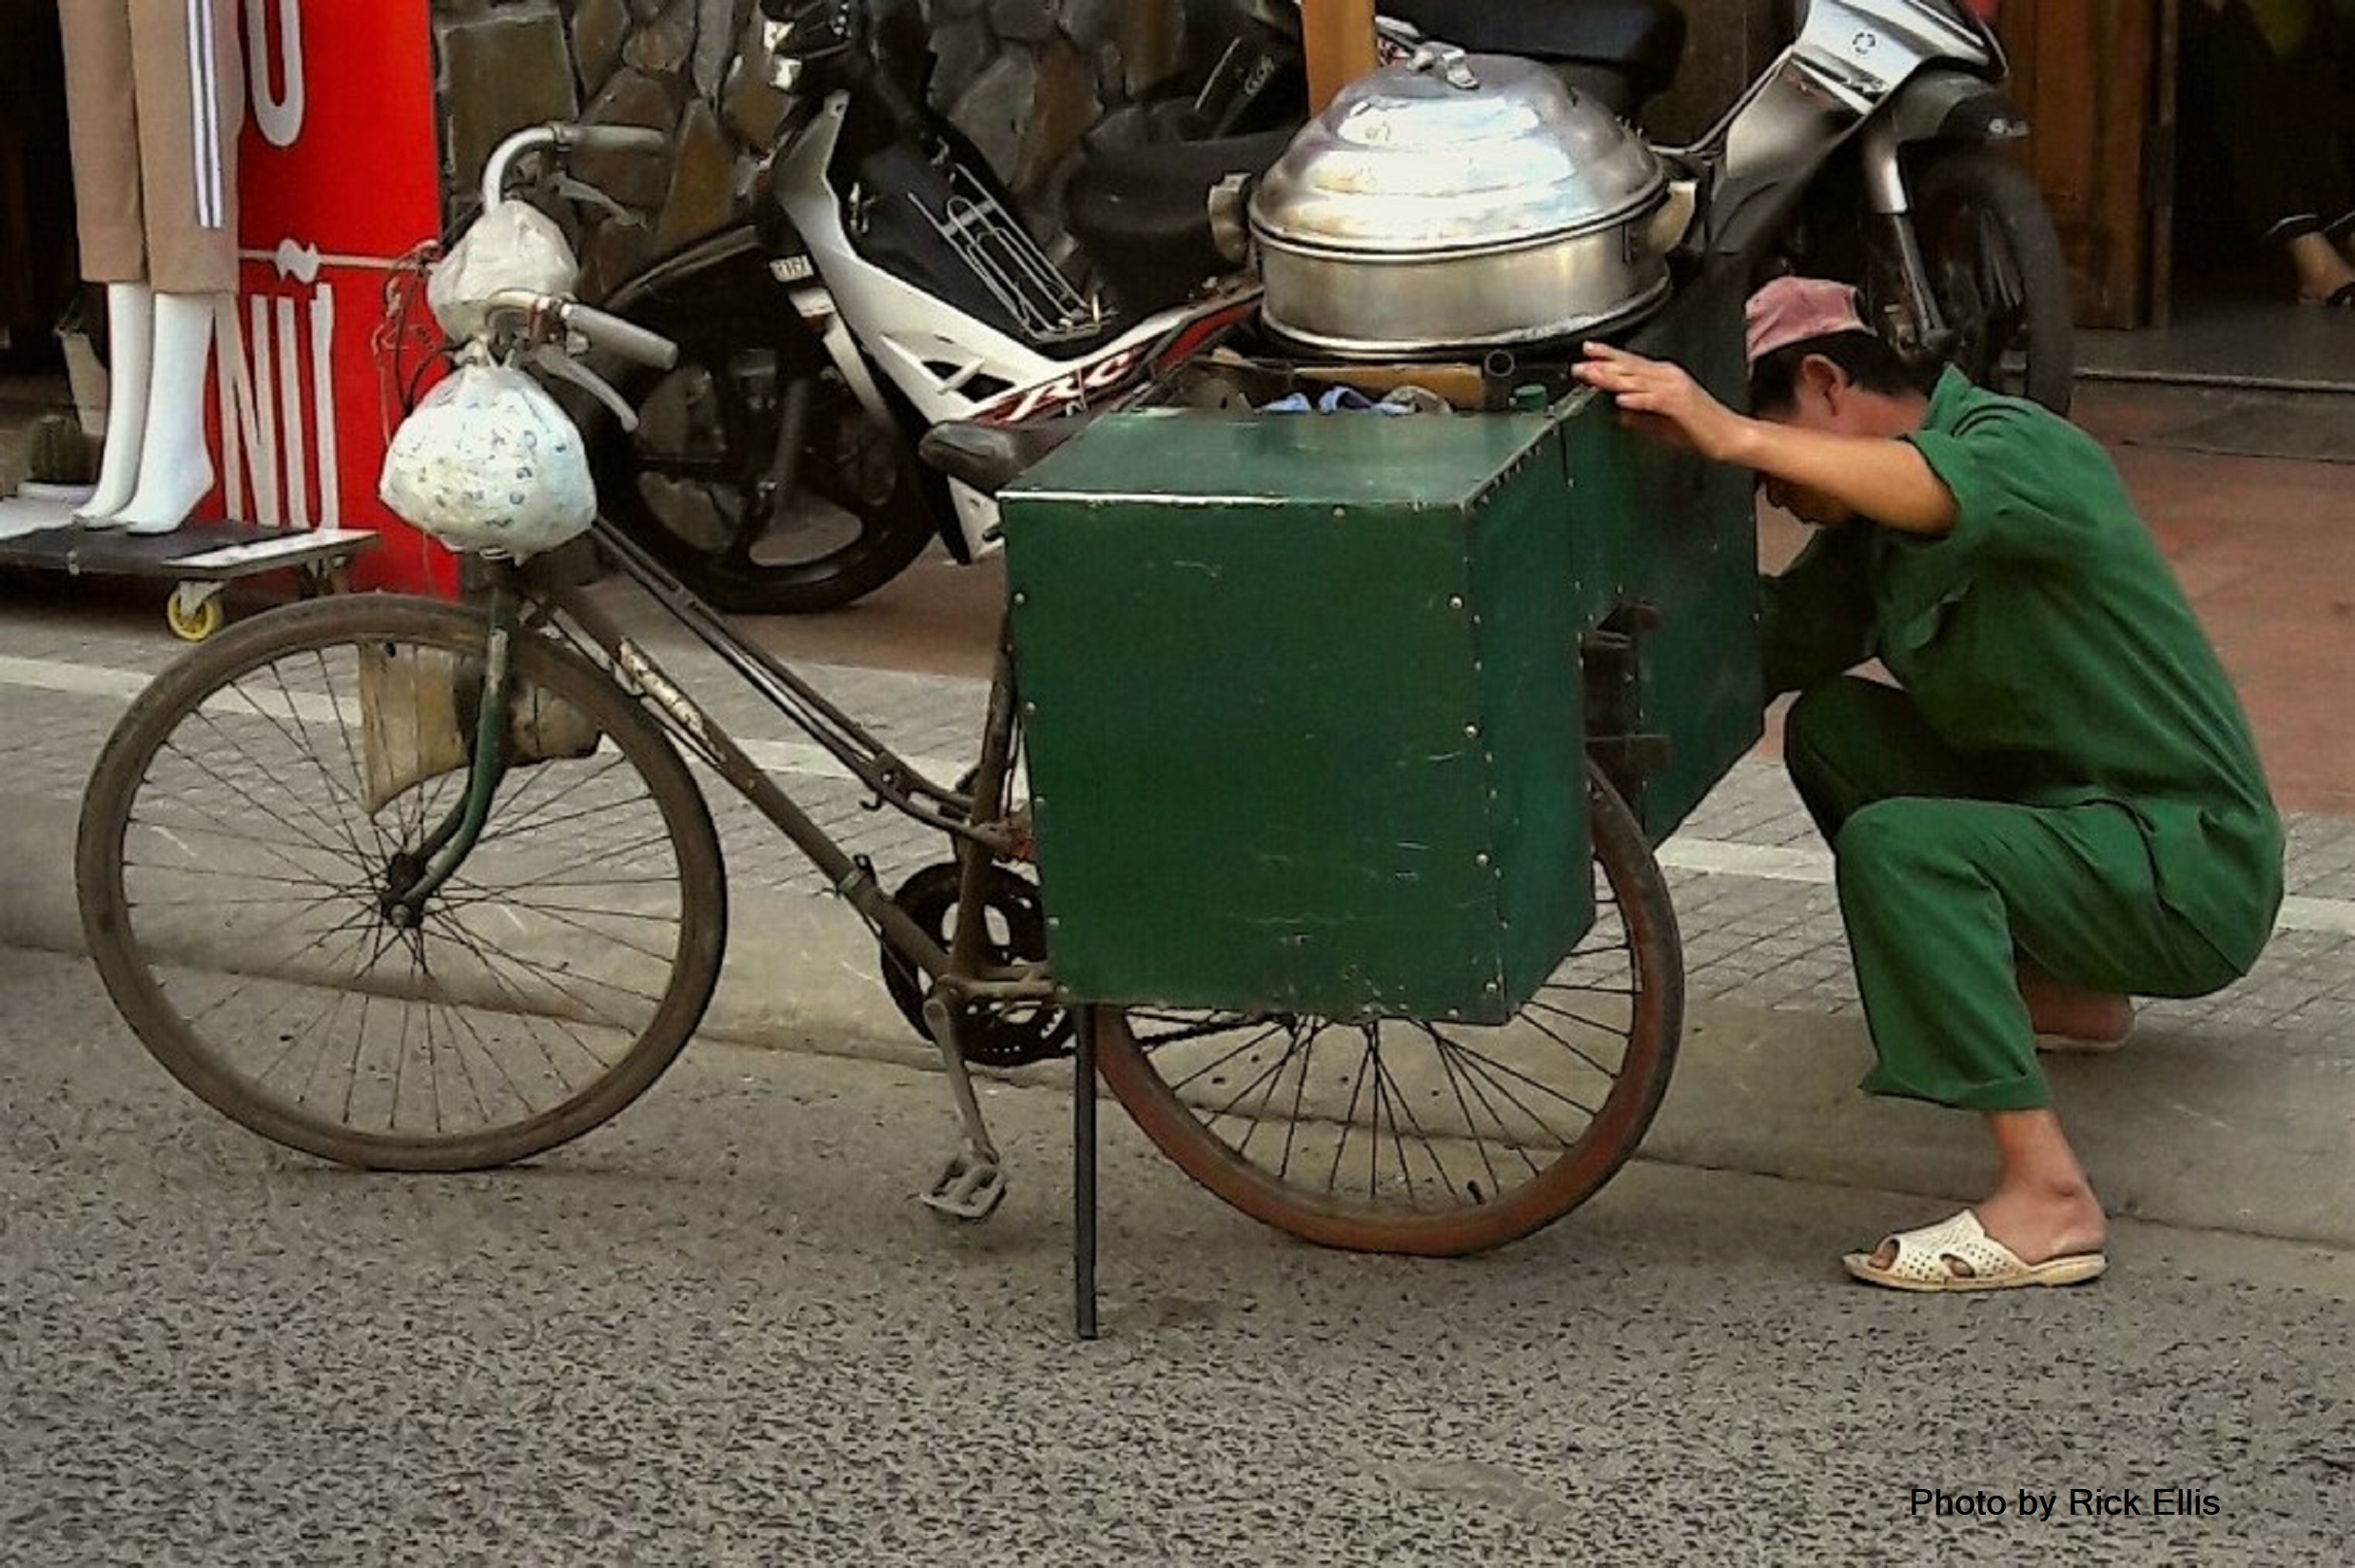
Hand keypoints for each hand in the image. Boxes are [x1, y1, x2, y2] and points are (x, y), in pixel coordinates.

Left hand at [1572, 342, 1751, 464]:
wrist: (1730, 436)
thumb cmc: (1701, 430)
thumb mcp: (1661, 422)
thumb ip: (1640, 415)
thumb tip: (1619, 413)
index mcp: (1664, 377)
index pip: (1631, 363)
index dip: (1608, 355)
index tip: (1587, 351)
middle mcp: (1669, 377)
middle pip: (1630, 367)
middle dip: (1603, 365)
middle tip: (1579, 364)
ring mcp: (1675, 389)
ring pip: (1638, 380)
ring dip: (1614, 378)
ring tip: (1593, 376)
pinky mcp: (1681, 405)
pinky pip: (1655, 400)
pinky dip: (1638, 399)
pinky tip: (1622, 399)